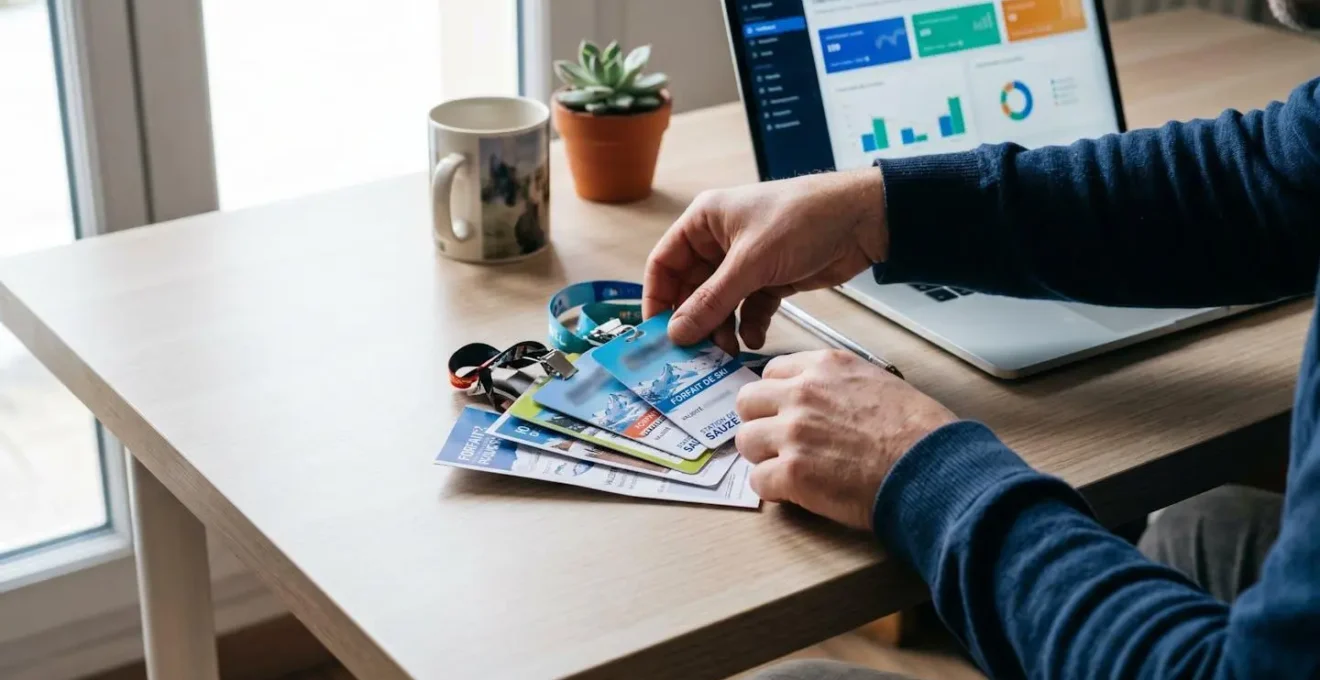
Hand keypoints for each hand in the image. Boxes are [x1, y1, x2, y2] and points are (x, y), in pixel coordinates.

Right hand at [644, 168, 887, 353]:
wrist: (863, 220)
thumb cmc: (803, 219)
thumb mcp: (751, 262)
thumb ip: (712, 300)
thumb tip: (677, 331)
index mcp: (705, 221)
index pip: (664, 263)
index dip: (658, 299)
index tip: (658, 333)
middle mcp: (720, 241)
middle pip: (692, 289)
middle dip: (695, 321)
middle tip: (695, 352)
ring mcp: (746, 261)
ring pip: (720, 304)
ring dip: (722, 328)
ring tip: (727, 350)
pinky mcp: (771, 278)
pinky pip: (748, 308)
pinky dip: (749, 324)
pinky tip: (754, 337)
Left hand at [734, 350, 956, 529]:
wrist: (931, 467)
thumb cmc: (919, 430)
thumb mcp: (877, 382)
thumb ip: (838, 385)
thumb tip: (822, 401)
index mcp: (824, 367)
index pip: (772, 371)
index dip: (777, 396)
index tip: (785, 412)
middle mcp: (802, 393)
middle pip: (747, 402)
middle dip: (760, 422)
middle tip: (780, 441)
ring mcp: (793, 432)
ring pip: (745, 441)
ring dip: (763, 456)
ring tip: (789, 469)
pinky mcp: (792, 473)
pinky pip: (757, 481)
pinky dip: (773, 490)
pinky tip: (795, 492)